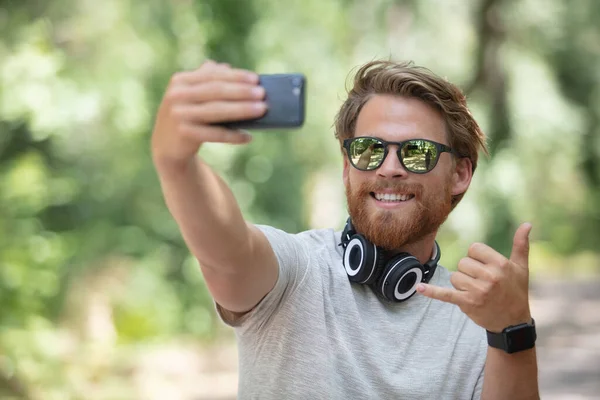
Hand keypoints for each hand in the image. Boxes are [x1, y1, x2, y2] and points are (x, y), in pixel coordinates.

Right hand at [151, 60, 266, 167]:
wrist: (166, 145)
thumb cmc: (185, 114)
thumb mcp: (191, 94)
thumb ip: (205, 78)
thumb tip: (226, 67)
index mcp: (180, 81)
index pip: (213, 76)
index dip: (236, 76)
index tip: (256, 79)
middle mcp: (177, 95)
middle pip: (217, 91)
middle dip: (242, 92)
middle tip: (263, 94)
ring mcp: (179, 115)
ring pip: (217, 111)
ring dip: (243, 110)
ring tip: (262, 110)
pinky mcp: (185, 134)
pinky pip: (215, 134)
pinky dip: (233, 136)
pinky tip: (248, 137)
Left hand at [417, 223, 532, 331]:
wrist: (513, 322)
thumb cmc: (517, 291)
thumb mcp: (521, 268)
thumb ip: (521, 245)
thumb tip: (527, 224)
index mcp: (500, 264)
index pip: (474, 249)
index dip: (477, 257)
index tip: (486, 267)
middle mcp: (489, 277)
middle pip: (463, 262)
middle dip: (470, 271)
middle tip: (484, 283)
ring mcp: (477, 291)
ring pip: (455, 276)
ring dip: (462, 283)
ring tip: (477, 292)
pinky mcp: (466, 303)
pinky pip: (445, 294)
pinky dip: (432, 291)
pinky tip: (419, 288)